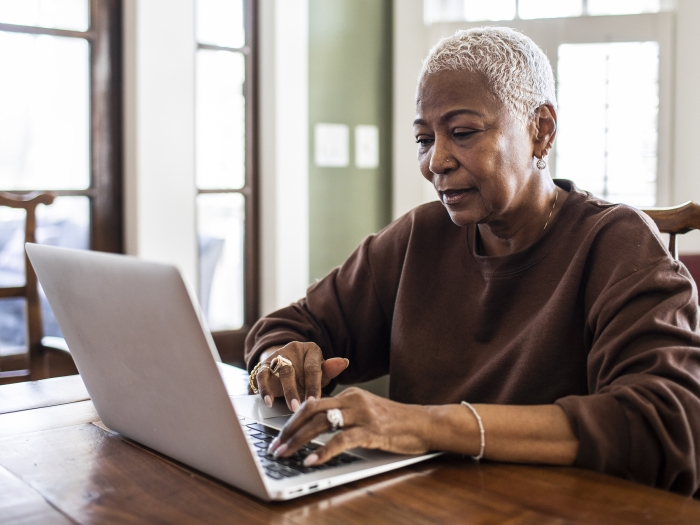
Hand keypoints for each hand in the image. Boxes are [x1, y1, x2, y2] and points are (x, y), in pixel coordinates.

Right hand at [252, 341, 348, 411]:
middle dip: (296, 391)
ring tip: (289, 407)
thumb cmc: (308, 372)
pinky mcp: (264, 364)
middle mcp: (293, 349)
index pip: (312, 368)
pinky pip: (262, 375)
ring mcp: (278, 356)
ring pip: (278, 371)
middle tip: (299, 408)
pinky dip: (264, 389)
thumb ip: (330, 370)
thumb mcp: (321, 372)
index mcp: (311, 350)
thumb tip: (344, 362)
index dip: (313, 386)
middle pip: (293, 369)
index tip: (314, 402)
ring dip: (285, 391)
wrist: (288, 364)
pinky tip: (268, 402)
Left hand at [267, 387, 432, 465]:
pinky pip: (341, 440)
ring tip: (286, 454)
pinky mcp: (372, 430)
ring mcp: (362, 414)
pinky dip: (324, 451)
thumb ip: (345, 416)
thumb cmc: (396, 423)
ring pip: (321, 424)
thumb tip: (317, 429)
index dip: (293, 420)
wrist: (424, 424)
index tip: (279, 436)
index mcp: (350, 395)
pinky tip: (312, 460)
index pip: (313, 404)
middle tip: (275, 446)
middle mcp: (353, 400)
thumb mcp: (366, 413)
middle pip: (311, 411)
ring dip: (299, 441)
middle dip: (289, 430)